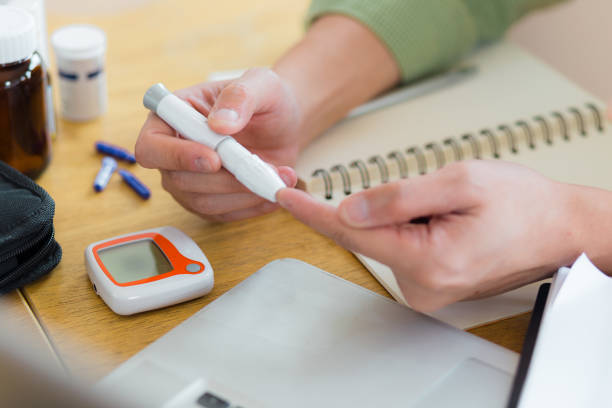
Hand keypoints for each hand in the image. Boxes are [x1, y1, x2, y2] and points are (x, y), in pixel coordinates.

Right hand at [135, 68, 299, 221]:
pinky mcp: (211, 203)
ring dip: (243, 193)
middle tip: (262, 167)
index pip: (150, 147)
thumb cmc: (266, 98)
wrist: (285, 123)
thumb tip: (218, 124)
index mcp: (172, 117)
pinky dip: (253, 205)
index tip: (214, 159)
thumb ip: (240, 97)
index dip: (176, 157)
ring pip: (204, 203)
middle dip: (224, 179)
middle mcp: (173, 154)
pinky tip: (273, 188)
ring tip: (278, 174)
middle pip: (179, 181)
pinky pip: (225, 215)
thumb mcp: (261, 84)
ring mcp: (190, 182)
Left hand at [278, 160, 581, 311]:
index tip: (285, 197)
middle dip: (383, 205)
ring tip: (451, 208)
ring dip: (402, 215)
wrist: (558, 228)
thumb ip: (398, 197)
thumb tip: (349, 210)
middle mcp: (422, 285)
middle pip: (371, 234)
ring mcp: (426, 289)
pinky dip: (409, 227)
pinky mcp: (429, 284)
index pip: (352, 234)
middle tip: (434, 192)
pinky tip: (445, 222)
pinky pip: (400, 247)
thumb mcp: (460, 181)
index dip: (314, 212)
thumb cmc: (522, 204)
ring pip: (386, 239)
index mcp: (428, 260)